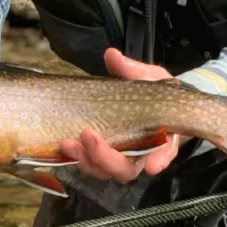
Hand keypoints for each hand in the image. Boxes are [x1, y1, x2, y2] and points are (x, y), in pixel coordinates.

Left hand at [57, 48, 179, 182]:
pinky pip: (89, 163)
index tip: (153, 164)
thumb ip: (131, 70)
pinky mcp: (99, 156)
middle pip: (126, 169)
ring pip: (104, 170)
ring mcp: (118, 158)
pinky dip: (76, 157)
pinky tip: (63, 146)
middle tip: (89, 137)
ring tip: (68, 143)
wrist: (143, 102)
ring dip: (85, 160)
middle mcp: (140, 154)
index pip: (163, 153)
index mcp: (161, 137)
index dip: (159, 160)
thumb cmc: (152, 94)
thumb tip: (111, 55)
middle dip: (106, 158)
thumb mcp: (148, 78)